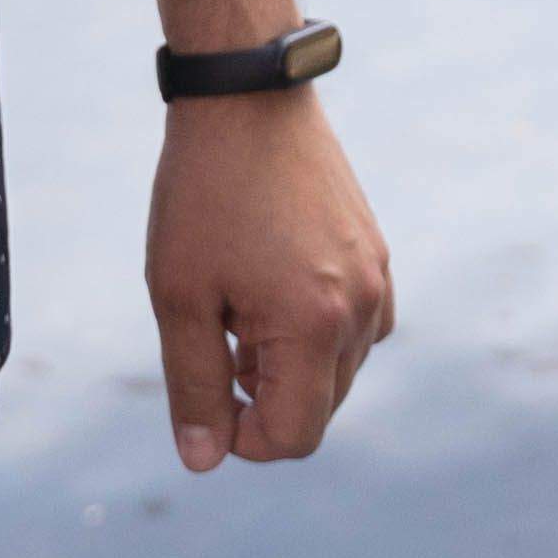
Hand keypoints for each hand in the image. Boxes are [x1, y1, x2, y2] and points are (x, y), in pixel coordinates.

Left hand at [149, 85, 391, 473]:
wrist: (246, 98)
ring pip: (341, 370)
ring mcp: (377, 278)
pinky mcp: (377, 252)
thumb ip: (194, 386)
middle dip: (264, 400)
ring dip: (291, 367)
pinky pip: (360, 327)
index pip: (294, 436)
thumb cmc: (204, 195)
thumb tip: (204, 460)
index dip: (242, 440)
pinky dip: (319, 333)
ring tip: (240, 311)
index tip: (205, 396)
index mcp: (314, 325)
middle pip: (320, 409)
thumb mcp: (179, 296)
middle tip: (216, 342)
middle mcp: (361, 307)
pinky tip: (274, 291)